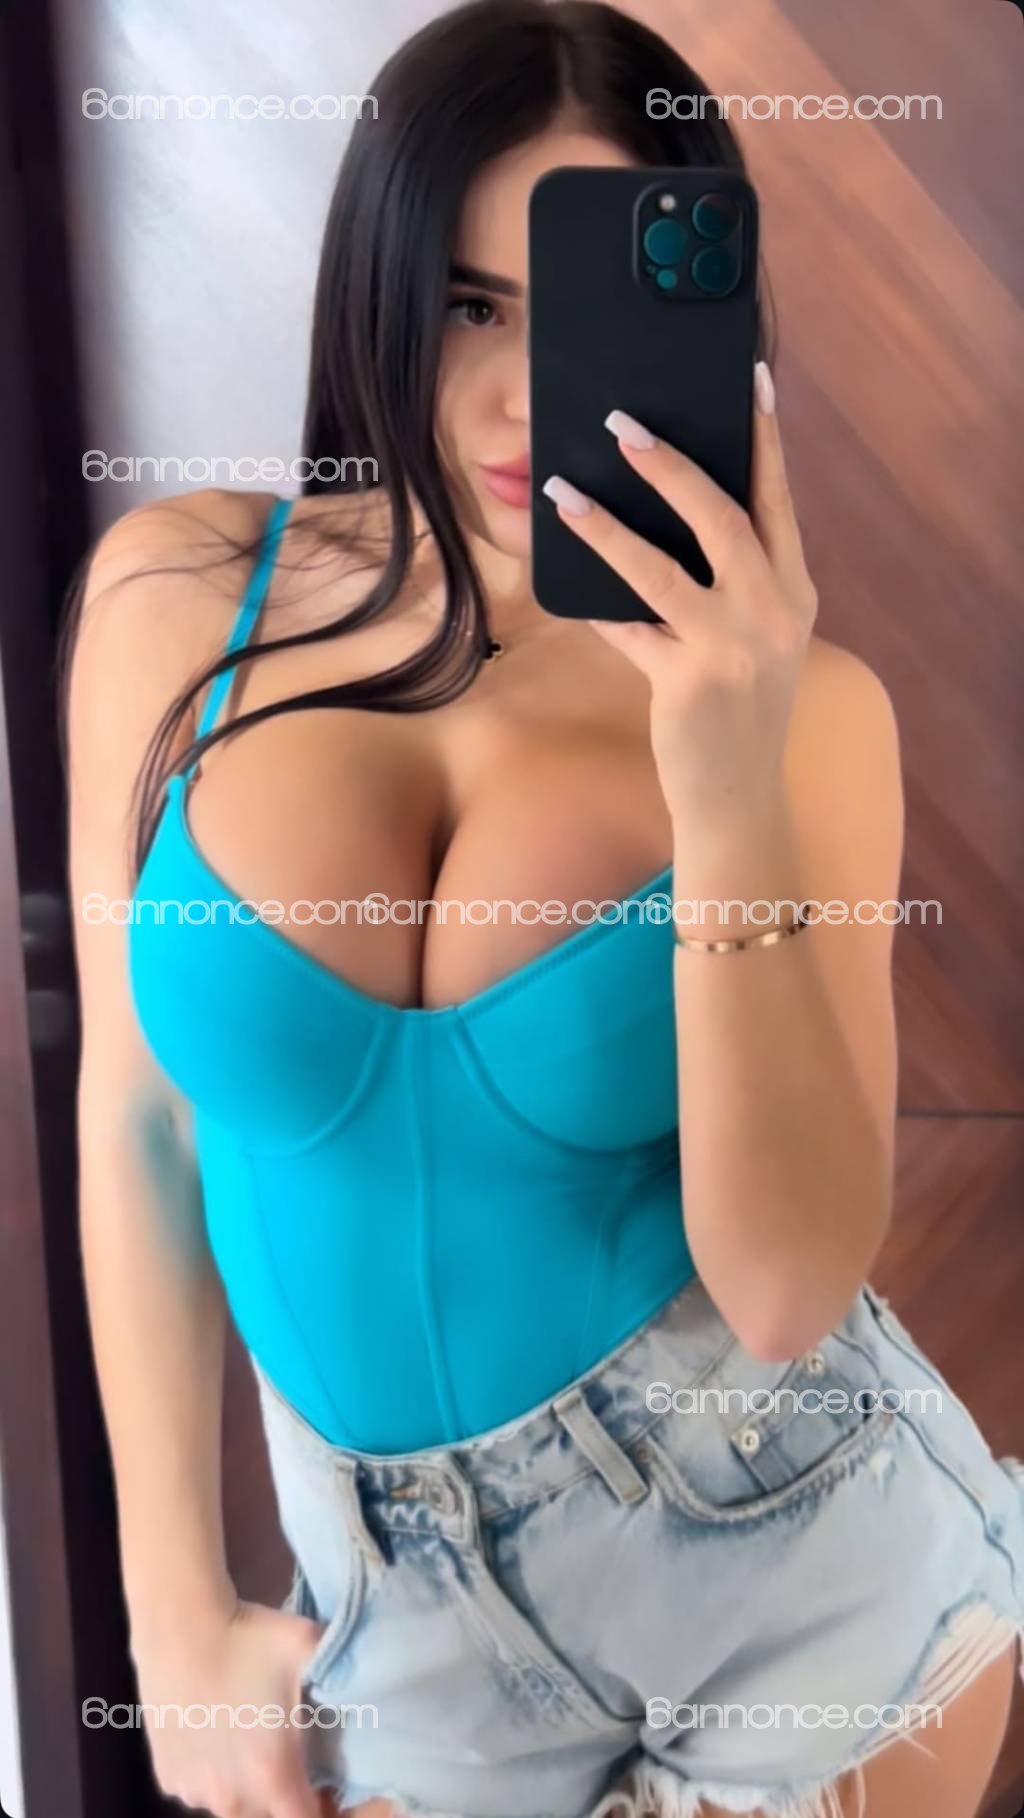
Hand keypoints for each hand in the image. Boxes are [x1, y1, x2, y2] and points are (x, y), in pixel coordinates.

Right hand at [130, 1595, 325, 1817]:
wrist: (181, 1626)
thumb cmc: (251, 1639)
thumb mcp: (311, 1650)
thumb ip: (344, 1677)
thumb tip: (367, 1684)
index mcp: (273, 1777)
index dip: (322, 1808)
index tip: (324, 1787)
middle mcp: (232, 1798)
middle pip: (267, 1816)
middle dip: (281, 1797)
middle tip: (286, 1756)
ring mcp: (194, 1791)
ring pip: (231, 1805)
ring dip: (245, 1787)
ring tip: (247, 1741)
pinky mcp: (167, 1776)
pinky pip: (200, 1789)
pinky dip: (211, 1774)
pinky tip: (214, 1734)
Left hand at [541, 363, 817, 836]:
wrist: (738, 797)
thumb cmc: (736, 711)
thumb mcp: (753, 641)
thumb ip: (728, 585)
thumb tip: (664, 518)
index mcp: (794, 593)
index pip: (777, 500)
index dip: (764, 439)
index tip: (751, 381)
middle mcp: (773, 612)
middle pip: (722, 517)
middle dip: (670, 465)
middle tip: (624, 423)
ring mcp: (733, 648)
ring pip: (661, 569)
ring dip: (606, 525)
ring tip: (562, 491)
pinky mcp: (689, 682)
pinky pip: (629, 627)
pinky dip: (594, 602)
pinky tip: (559, 576)